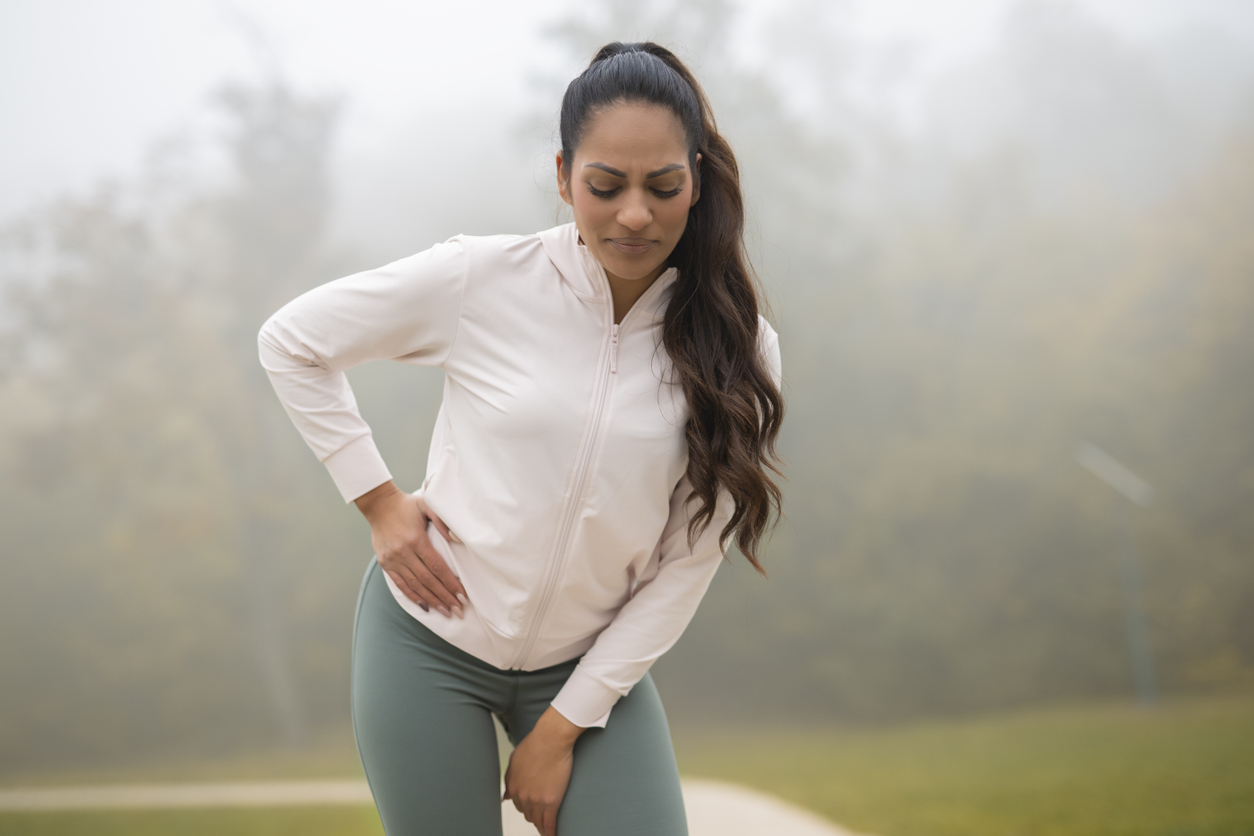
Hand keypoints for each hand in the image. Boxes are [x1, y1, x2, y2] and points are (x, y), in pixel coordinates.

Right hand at [354, 481, 466, 618]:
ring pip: (415, 585)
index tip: (463, 596)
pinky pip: (400, 584)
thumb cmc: (407, 505)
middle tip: (459, 611)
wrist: (379, 505)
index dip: (450, 583)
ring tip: (446, 612)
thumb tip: (455, 538)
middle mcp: (404, 552)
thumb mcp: (427, 505)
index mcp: (416, 539)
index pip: (437, 567)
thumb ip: (442, 520)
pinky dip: (413, 596)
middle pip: (428, 580)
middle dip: (445, 597)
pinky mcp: (385, 563)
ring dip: (432, 600)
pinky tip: (425, 606)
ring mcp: (393, 559)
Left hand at [502, 707, 584, 835]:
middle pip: (528, 814)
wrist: (551, 739)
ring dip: (541, 826)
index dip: (526, 807)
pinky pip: (550, 823)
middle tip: (541, 818)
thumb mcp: (515, 760)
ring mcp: (536, 800)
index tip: (531, 809)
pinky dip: (551, 832)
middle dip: (534, 816)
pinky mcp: (551, 802)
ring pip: (538, 820)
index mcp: (513, 786)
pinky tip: (552, 835)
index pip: (518, 804)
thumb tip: (505, 795)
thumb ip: (509, 778)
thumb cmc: (536, 744)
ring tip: (546, 830)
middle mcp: (522, 796)